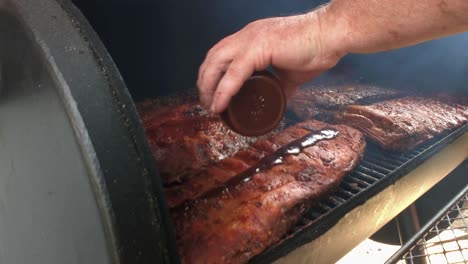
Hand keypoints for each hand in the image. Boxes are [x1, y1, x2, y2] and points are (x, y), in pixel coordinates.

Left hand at [197, 8, 345, 112]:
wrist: (331, 36)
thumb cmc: (316, 49)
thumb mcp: (292, 73)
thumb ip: (282, 84)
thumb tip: (281, 98)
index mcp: (252, 37)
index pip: (222, 53)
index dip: (213, 73)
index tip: (211, 92)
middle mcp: (247, 35)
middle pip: (213, 57)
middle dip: (204, 81)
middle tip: (206, 102)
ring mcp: (250, 40)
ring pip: (216, 63)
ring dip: (208, 87)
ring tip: (210, 106)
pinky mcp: (258, 49)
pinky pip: (233, 74)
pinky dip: (224, 91)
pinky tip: (219, 105)